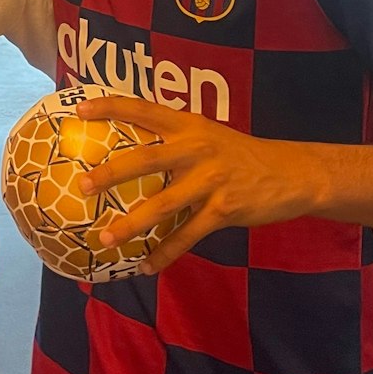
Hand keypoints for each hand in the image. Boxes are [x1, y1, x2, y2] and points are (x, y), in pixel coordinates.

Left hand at [75, 97, 320, 274]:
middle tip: (84, 185)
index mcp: (189, 124)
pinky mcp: (224, 210)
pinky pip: (187, 235)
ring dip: (131, 224)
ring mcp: (210, 180)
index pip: (144, 109)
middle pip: (146, 159)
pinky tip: (146, 266)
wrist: (292, 174)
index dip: (112, 107)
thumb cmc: (240, 155)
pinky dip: (165, 253)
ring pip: (162, 205)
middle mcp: (196, 148)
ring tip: (105, 239)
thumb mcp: (209, 135)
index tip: (80, 111)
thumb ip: (175, 139)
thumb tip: (129, 150)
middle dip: (112, 173)